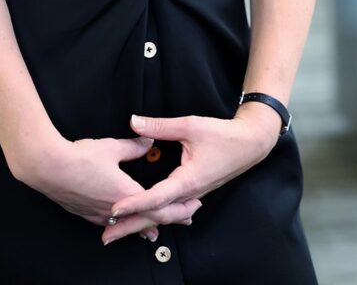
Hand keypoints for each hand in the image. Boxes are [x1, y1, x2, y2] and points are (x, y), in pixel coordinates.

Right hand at [12, 132, 201, 239]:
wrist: (49, 168)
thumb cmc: (81, 157)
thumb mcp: (112, 147)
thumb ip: (134, 146)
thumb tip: (149, 140)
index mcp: (127, 193)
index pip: (160, 207)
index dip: (178, 210)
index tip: (192, 209)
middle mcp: (116, 209)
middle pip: (148, 221)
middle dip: (169, 220)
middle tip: (185, 219)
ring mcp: (100, 214)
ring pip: (129, 225)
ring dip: (146, 225)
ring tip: (157, 228)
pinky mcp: (87, 214)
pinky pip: (111, 223)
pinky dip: (125, 224)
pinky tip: (123, 224)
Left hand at [101, 107, 280, 243]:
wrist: (250, 144)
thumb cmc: (224, 135)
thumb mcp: (190, 125)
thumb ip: (161, 126)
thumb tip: (134, 122)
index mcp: (188, 180)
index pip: (156, 197)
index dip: (134, 203)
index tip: (115, 208)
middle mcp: (189, 193)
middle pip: (156, 215)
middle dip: (130, 225)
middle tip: (106, 234)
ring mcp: (192, 194)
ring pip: (163, 215)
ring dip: (141, 222)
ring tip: (118, 229)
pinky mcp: (193, 191)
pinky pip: (171, 209)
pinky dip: (155, 215)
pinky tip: (145, 217)